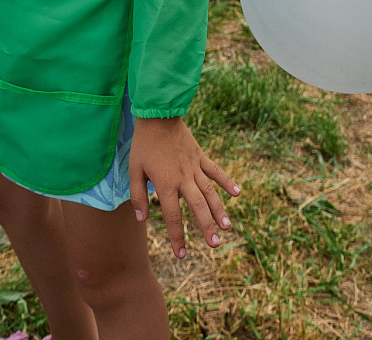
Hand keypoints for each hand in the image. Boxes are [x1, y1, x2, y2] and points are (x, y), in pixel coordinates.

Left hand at [129, 117, 238, 258]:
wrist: (157, 116)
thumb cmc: (143, 145)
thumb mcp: (134, 170)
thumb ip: (138, 195)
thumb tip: (141, 219)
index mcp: (166, 184)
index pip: (172, 216)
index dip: (177, 237)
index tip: (182, 255)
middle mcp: (183, 178)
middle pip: (197, 207)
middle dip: (206, 227)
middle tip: (215, 245)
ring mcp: (194, 167)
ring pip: (210, 192)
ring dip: (219, 210)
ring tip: (227, 226)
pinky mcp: (200, 156)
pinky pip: (215, 171)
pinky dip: (226, 181)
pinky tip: (237, 193)